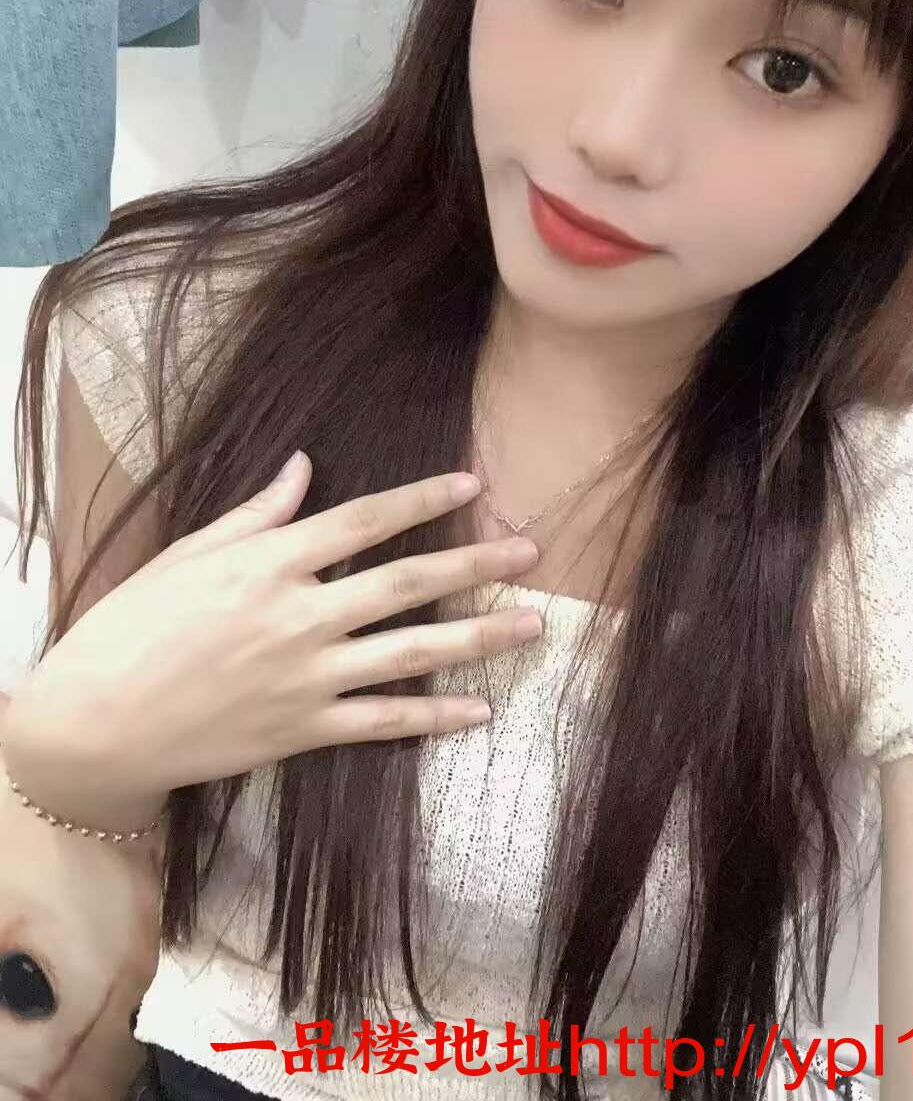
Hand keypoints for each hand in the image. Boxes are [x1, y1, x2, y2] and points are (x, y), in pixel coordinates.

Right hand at [2, 454, 540, 832]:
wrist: (94, 725)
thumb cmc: (131, 627)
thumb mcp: (188, 554)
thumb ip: (257, 514)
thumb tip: (304, 467)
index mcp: (268, 563)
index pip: (363, 521)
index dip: (422, 500)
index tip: (472, 485)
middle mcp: (298, 616)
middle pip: (406, 583)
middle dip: (475, 565)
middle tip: (531, 551)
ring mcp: (306, 677)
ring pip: (411, 653)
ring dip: (478, 639)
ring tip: (532, 626)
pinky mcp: (302, 731)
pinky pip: (382, 722)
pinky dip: (433, 718)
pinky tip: (480, 710)